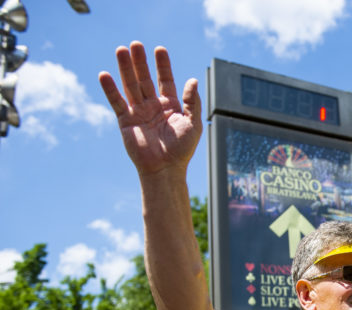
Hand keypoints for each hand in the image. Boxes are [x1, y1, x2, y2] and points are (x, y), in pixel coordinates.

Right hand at [98, 41, 202, 176]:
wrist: (164, 169)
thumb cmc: (181, 150)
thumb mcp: (192, 124)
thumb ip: (192, 102)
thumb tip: (193, 80)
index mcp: (170, 106)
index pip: (165, 80)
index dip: (162, 65)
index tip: (159, 49)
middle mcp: (153, 106)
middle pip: (144, 79)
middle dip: (140, 62)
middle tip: (135, 44)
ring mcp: (138, 112)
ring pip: (130, 86)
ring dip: (125, 68)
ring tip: (121, 50)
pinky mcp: (125, 121)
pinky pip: (116, 102)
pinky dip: (110, 89)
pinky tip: (105, 75)